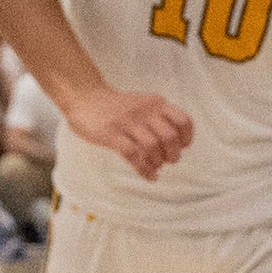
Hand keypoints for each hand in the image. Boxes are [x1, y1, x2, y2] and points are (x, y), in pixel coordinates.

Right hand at [67, 84, 192, 178]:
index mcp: (155, 103)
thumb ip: (160, 118)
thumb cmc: (117, 106)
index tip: (182, 147)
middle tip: (168, 160)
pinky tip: (149, 176)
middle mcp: (143, 111)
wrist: (84, 96)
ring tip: (155, 166)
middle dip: (173, 154)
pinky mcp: (110, 133)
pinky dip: (144, 170)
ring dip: (157, 162)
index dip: (186, 138)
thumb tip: (179, 145)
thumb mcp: (143, 104)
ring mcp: (126, 122)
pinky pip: (132, 154)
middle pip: (169, 137)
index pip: (183, 120)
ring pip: (151, 147)